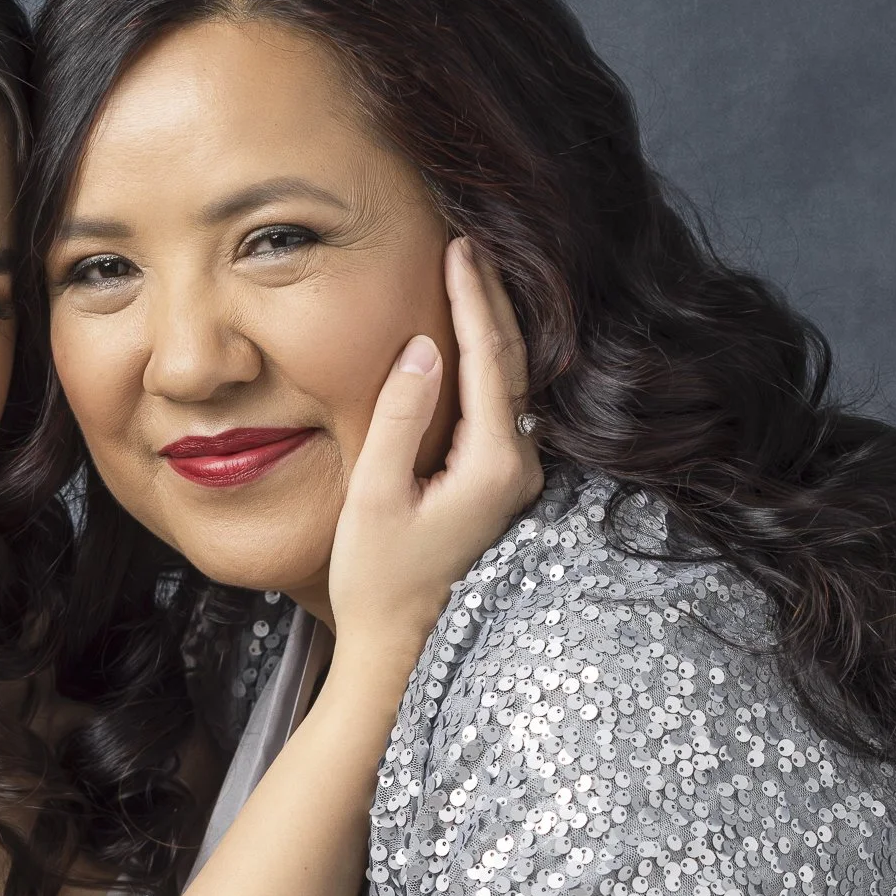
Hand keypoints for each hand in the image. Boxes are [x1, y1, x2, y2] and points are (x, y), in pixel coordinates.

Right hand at [324, 239, 540, 675]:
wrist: (397, 650)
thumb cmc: (379, 582)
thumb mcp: (376, 495)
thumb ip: (402, 416)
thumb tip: (425, 347)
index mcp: (494, 466)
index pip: (488, 360)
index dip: (470, 300)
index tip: (458, 247)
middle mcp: (519, 469)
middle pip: (510, 364)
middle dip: (487, 301)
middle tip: (467, 244)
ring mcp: (515, 480)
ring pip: (509, 385)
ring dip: (490, 329)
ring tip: (468, 277)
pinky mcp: (499, 488)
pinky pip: (499, 409)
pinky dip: (486, 365)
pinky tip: (469, 343)